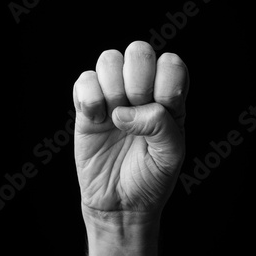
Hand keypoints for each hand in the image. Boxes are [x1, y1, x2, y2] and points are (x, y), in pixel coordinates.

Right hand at [73, 41, 188, 218]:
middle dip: (137, 80)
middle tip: (135, 108)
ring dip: (112, 88)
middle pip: (139, 50)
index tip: (161, 110)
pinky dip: (89, 98)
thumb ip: (161, 127)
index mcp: (168, 98)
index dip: (165, 82)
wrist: (120, 204)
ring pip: (109, 58)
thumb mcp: (170, 157)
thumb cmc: (150, 179)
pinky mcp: (86, 107)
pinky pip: (84, 80)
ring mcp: (112, 96)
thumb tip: (125, 111)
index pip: (171, 63)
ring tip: (114, 118)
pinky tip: (96, 121)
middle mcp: (141, 90)